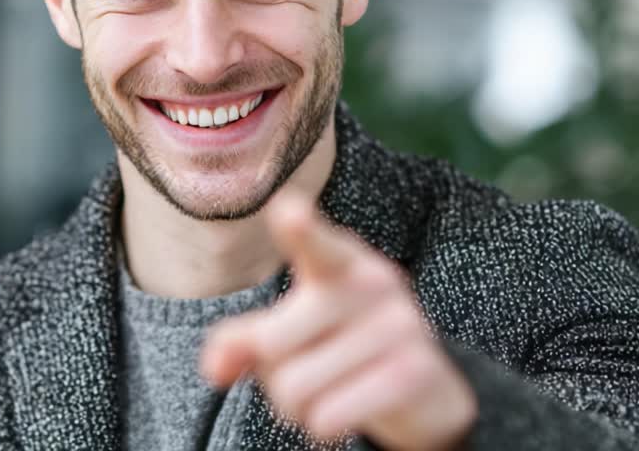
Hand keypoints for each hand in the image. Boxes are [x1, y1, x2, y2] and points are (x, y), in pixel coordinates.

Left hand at [199, 192, 476, 449]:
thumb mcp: (287, 333)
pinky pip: (328, 418)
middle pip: (269, 344)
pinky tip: (346, 413)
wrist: (423, 385)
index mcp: (337, 260)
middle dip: (273, 376)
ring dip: (299, 409)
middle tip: (307, 371)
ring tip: (330, 393)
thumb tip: (215, 371)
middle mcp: (373, 282)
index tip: (288, 209)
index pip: (313, 242)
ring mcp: (400, 324)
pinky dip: (323, 428)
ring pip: (294, 391)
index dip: (298, 228)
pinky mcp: (416, 371)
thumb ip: (240, 342)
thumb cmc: (338, 345)